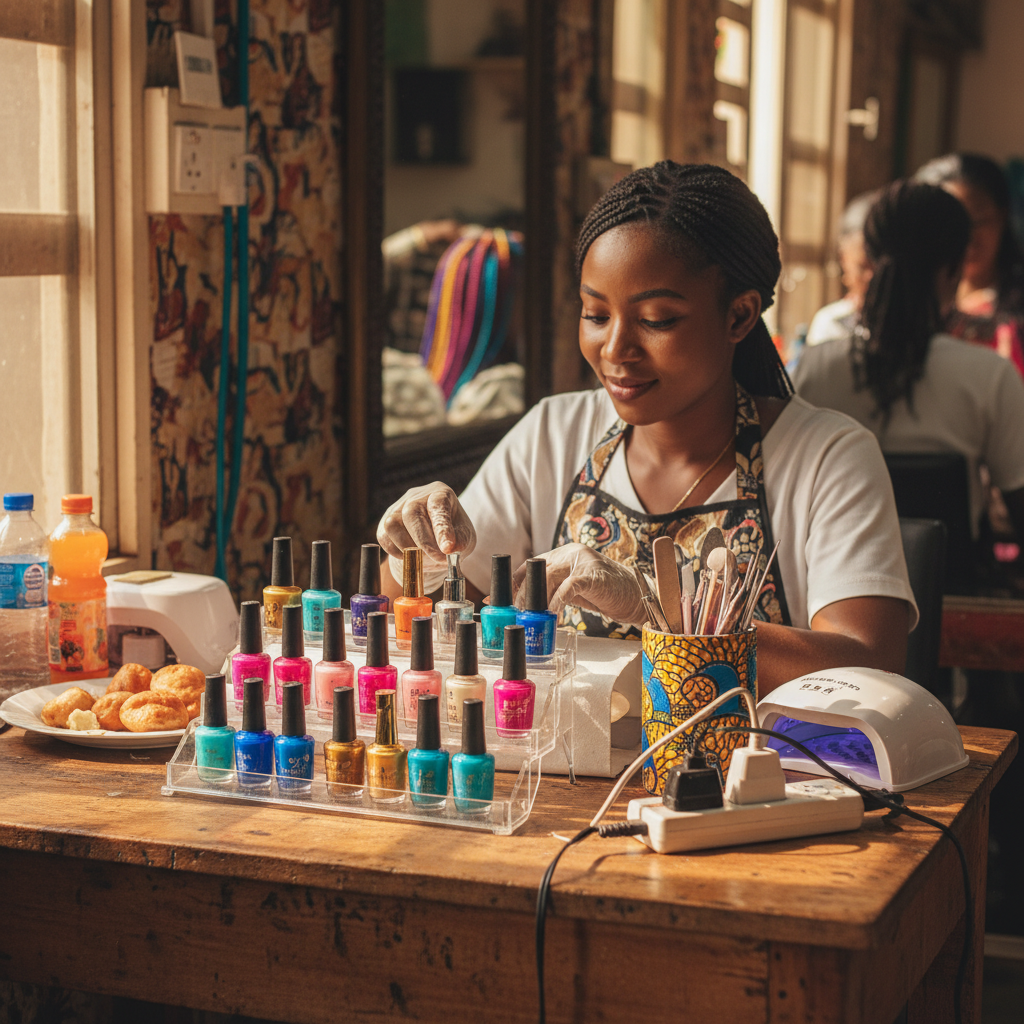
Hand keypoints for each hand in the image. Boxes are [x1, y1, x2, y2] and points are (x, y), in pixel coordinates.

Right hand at [376, 482, 475, 592]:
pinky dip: (397, 551)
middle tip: (437, 559)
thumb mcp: (465, 537)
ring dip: (408, 547)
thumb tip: (451, 549)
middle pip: (411, 512)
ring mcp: (398, 507)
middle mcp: (417, 496)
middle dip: (424, 541)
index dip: (442, 527)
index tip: (448, 549)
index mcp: (441, 494)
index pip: (438, 505)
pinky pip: (384, 537)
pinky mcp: (385, 522)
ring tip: (424, 558)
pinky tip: (411, 556)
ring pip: (393, 524)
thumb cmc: (453, 534)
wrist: (435, 539)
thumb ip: (462, 541)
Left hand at [512, 543, 644, 625]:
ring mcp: (583, 561)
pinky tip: (552, 614)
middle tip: (516, 613)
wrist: (637, 595)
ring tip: (531, 616)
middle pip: (536, 571)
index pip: (531, 565)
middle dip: (522, 594)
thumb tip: (528, 606)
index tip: (498, 599)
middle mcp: (572, 553)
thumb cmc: (606, 594)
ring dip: (537, 600)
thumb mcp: (576, 588)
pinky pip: (568, 588)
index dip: (513, 582)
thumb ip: (555, 589)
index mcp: (565, 554)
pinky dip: (556, 602)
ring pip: (549, 577)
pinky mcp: (594, 576)